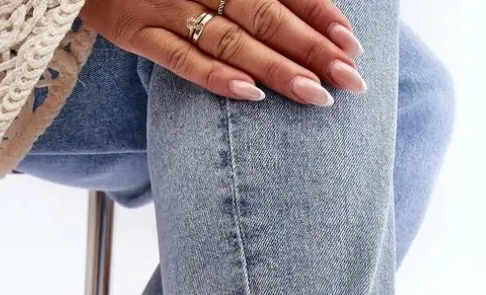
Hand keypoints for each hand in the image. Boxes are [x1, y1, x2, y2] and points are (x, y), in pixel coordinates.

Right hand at [81, 0, 365, 105]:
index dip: (318, 12)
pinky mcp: (134, 28)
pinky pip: (179, 57)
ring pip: (231, 37)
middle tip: (350, 79)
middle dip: (312, 48)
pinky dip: (214, 75)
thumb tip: (282, 16)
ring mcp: (166, 2)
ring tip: (315, 95)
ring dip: (275, 67)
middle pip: (266, 13)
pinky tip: (248, 94)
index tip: (351, 42)